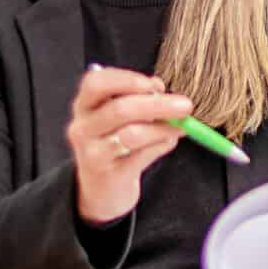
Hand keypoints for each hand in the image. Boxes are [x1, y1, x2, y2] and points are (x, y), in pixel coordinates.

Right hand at [66, 67, 190, 224]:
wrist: (103, 189)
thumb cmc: (115, 143)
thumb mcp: (120, 117)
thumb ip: (137, 98)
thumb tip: (158, 86)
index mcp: (84, 105)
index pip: (95, 83)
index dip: (125, 79)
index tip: (154, 84)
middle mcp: (82, 127)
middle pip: (118, 109)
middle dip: (156, 105)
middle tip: (185, 105)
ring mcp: (92, 153)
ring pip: (131, 135)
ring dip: (162, 128)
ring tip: (182, 126)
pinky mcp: (108, 175)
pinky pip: (140, 157)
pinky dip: (161, 146)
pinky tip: (170, 141)